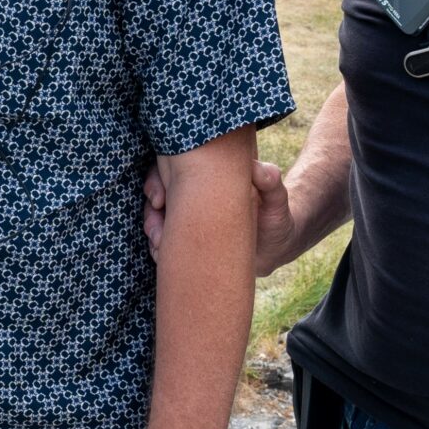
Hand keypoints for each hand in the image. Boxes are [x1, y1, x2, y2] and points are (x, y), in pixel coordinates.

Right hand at [143, 157, 293, 276]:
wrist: (276, 249)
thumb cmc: (277, 219)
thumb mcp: (277, 201)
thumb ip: (271, 183)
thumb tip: (260, 170)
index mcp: (210, 179)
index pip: (174, 170)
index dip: (158, 181)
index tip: (160, 200)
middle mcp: (195, 196)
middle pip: (158, 195)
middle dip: (151, 213)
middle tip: (157, 233)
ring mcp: (190, 219)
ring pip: (158, 219)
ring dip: (153, 233)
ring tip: (160, 248)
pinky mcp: (190, 240)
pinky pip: (166, 242)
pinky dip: (159, 250)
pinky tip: (162, 257)